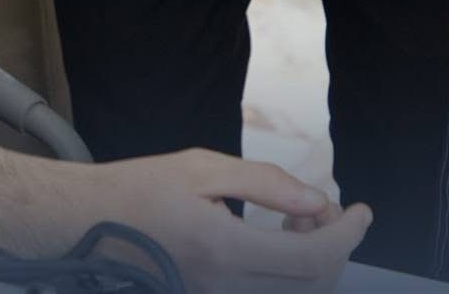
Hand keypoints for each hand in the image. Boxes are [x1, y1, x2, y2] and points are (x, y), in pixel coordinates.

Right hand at [82, 150, 370, 292]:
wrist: (86, 223)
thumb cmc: (139, 188)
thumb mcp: (201, 167)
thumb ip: (263, 183)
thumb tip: (317, 201)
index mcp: (224, 249)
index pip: (312, 258)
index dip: (348, 235)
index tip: (362, 209)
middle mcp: (225, 286)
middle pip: (312, 284)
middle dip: (335, 245)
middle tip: (327, 207)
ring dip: (315, 260)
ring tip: (298, 217)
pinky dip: (292, 271)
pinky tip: (277, 237)